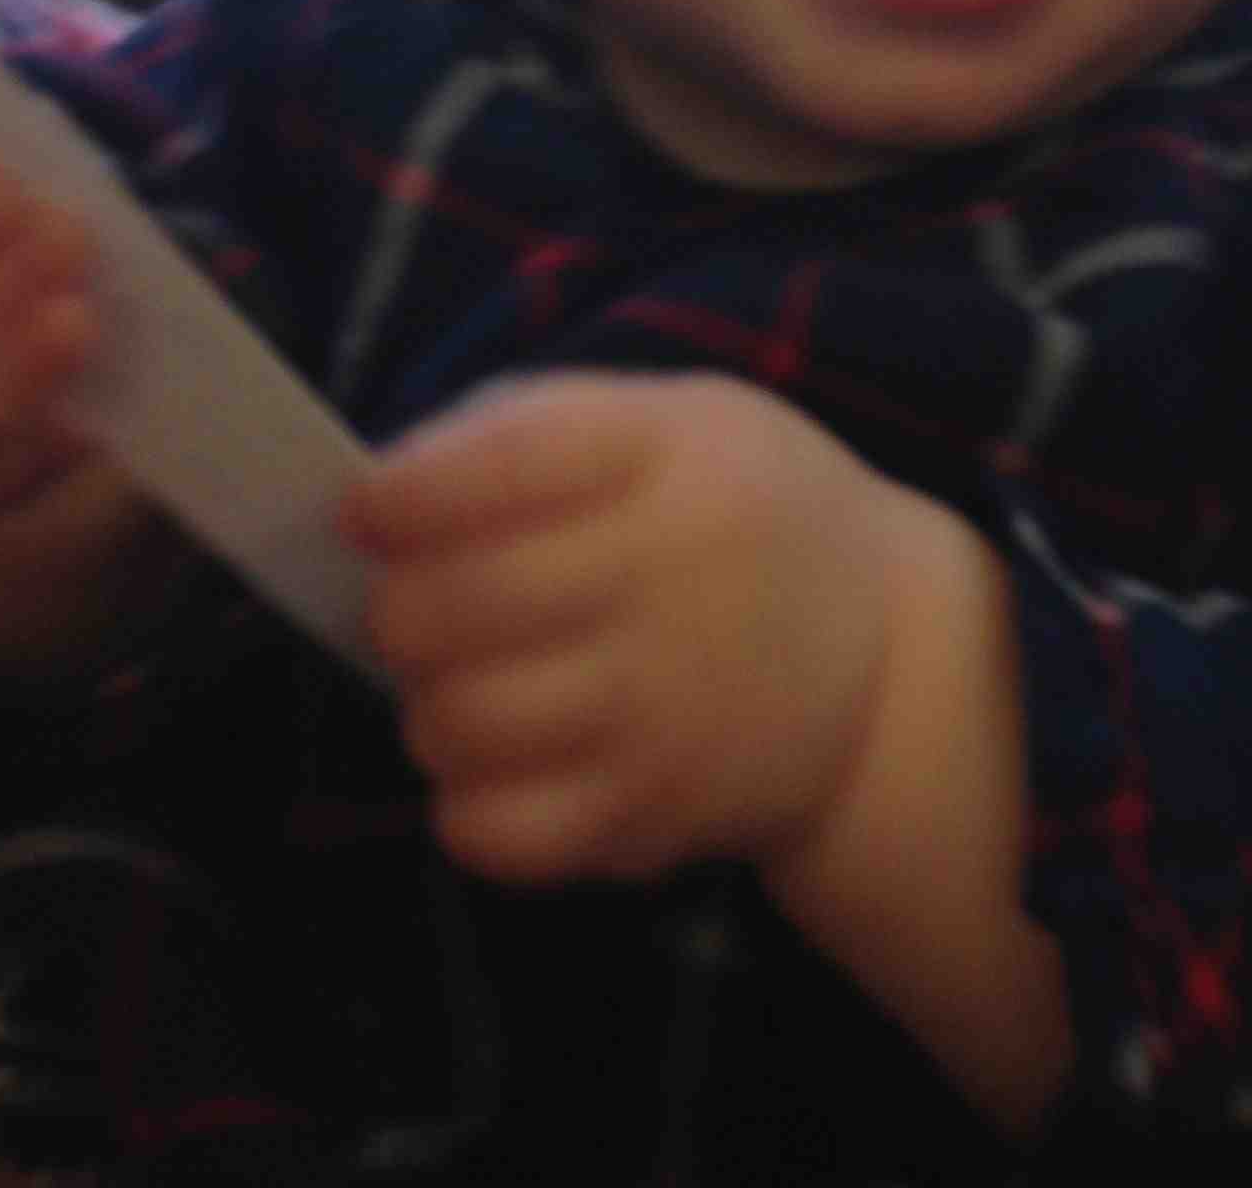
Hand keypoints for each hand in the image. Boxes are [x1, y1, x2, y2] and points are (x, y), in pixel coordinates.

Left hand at [343, 370, 910, 888]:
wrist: (886, 654)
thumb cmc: (739, 512)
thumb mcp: (673, 417)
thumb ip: (529, 427)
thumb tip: (383, 491)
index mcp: (671, 455)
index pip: (505, 467)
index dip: (407, 493)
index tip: (366, 507)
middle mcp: (671, 578)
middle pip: (451, 606)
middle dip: (396, 603)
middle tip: (415, 600)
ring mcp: (665, 710)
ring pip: (454, 725)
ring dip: (429, 700)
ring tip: (469, 677)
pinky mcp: (653, 817)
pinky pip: (494, 834)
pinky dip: (469, 800)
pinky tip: (506, 758)